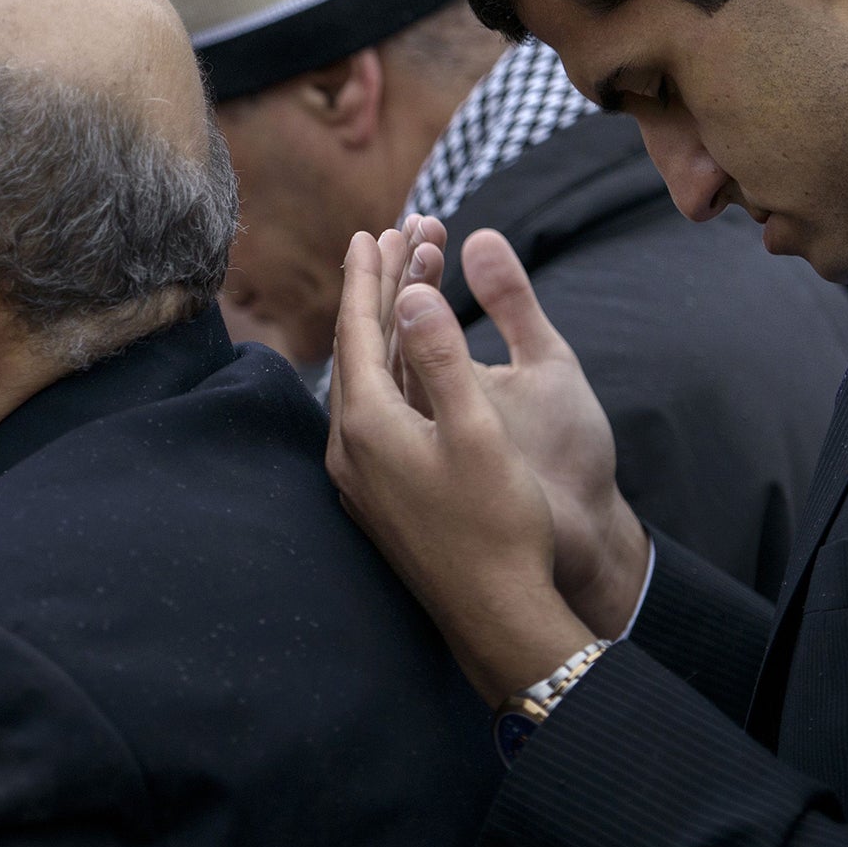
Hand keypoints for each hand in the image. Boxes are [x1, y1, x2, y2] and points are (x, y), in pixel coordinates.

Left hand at [326, 230, 625, 703]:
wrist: (497, 615)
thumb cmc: (498, 526)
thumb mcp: (478, 432)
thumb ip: (441, 358)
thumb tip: (408, 293)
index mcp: (367, 426)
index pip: (357, 332)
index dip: (367, 277)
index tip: (371, 231)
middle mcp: (349, 449)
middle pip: (357, 350)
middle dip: (378, 291)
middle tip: (394, 239)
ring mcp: (361, 475)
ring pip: (367, 380)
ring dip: (389, 330)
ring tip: (410, 285)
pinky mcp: (379, 493)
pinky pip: (376, 411)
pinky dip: (395, 371)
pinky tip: (409, 360)